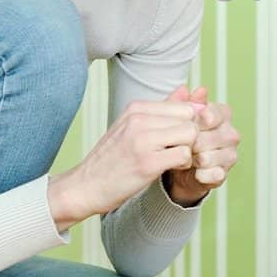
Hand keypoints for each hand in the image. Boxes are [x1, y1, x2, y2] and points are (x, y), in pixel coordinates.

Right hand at [47, 95, 200, 227]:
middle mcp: (139, 119)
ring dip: (188, 150)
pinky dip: (183, 164)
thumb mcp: (133, 126)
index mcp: (136, 108)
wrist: (85, 186)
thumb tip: (188, 89)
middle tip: (178, 150)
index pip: (184, 106)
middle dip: (191, 137)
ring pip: (190, 134)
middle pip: (190, 119)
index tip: (179, 139)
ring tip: (173, 158)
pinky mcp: (147, 162)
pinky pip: (184, 155)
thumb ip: (162, 109)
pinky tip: (170, 168)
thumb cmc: (112, 158)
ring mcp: (142, 140)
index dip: (189, 124)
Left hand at [163, 85, 240, 204]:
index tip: (192, 122)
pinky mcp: (224, 174)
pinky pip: (214, 174)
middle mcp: (230, 133)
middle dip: (194, 142)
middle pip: (213, 136)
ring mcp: (230, 154)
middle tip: (182, 144)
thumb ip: (178, 103)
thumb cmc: (180, 137)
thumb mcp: (175, 119)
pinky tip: (194, 171)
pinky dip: (200, 174)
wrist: (179, 168)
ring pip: (212, 156)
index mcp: (222, 115)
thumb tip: (184, 88)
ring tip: (187, 158)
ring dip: (195, 159)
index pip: (216, 113)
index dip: (202, 119)